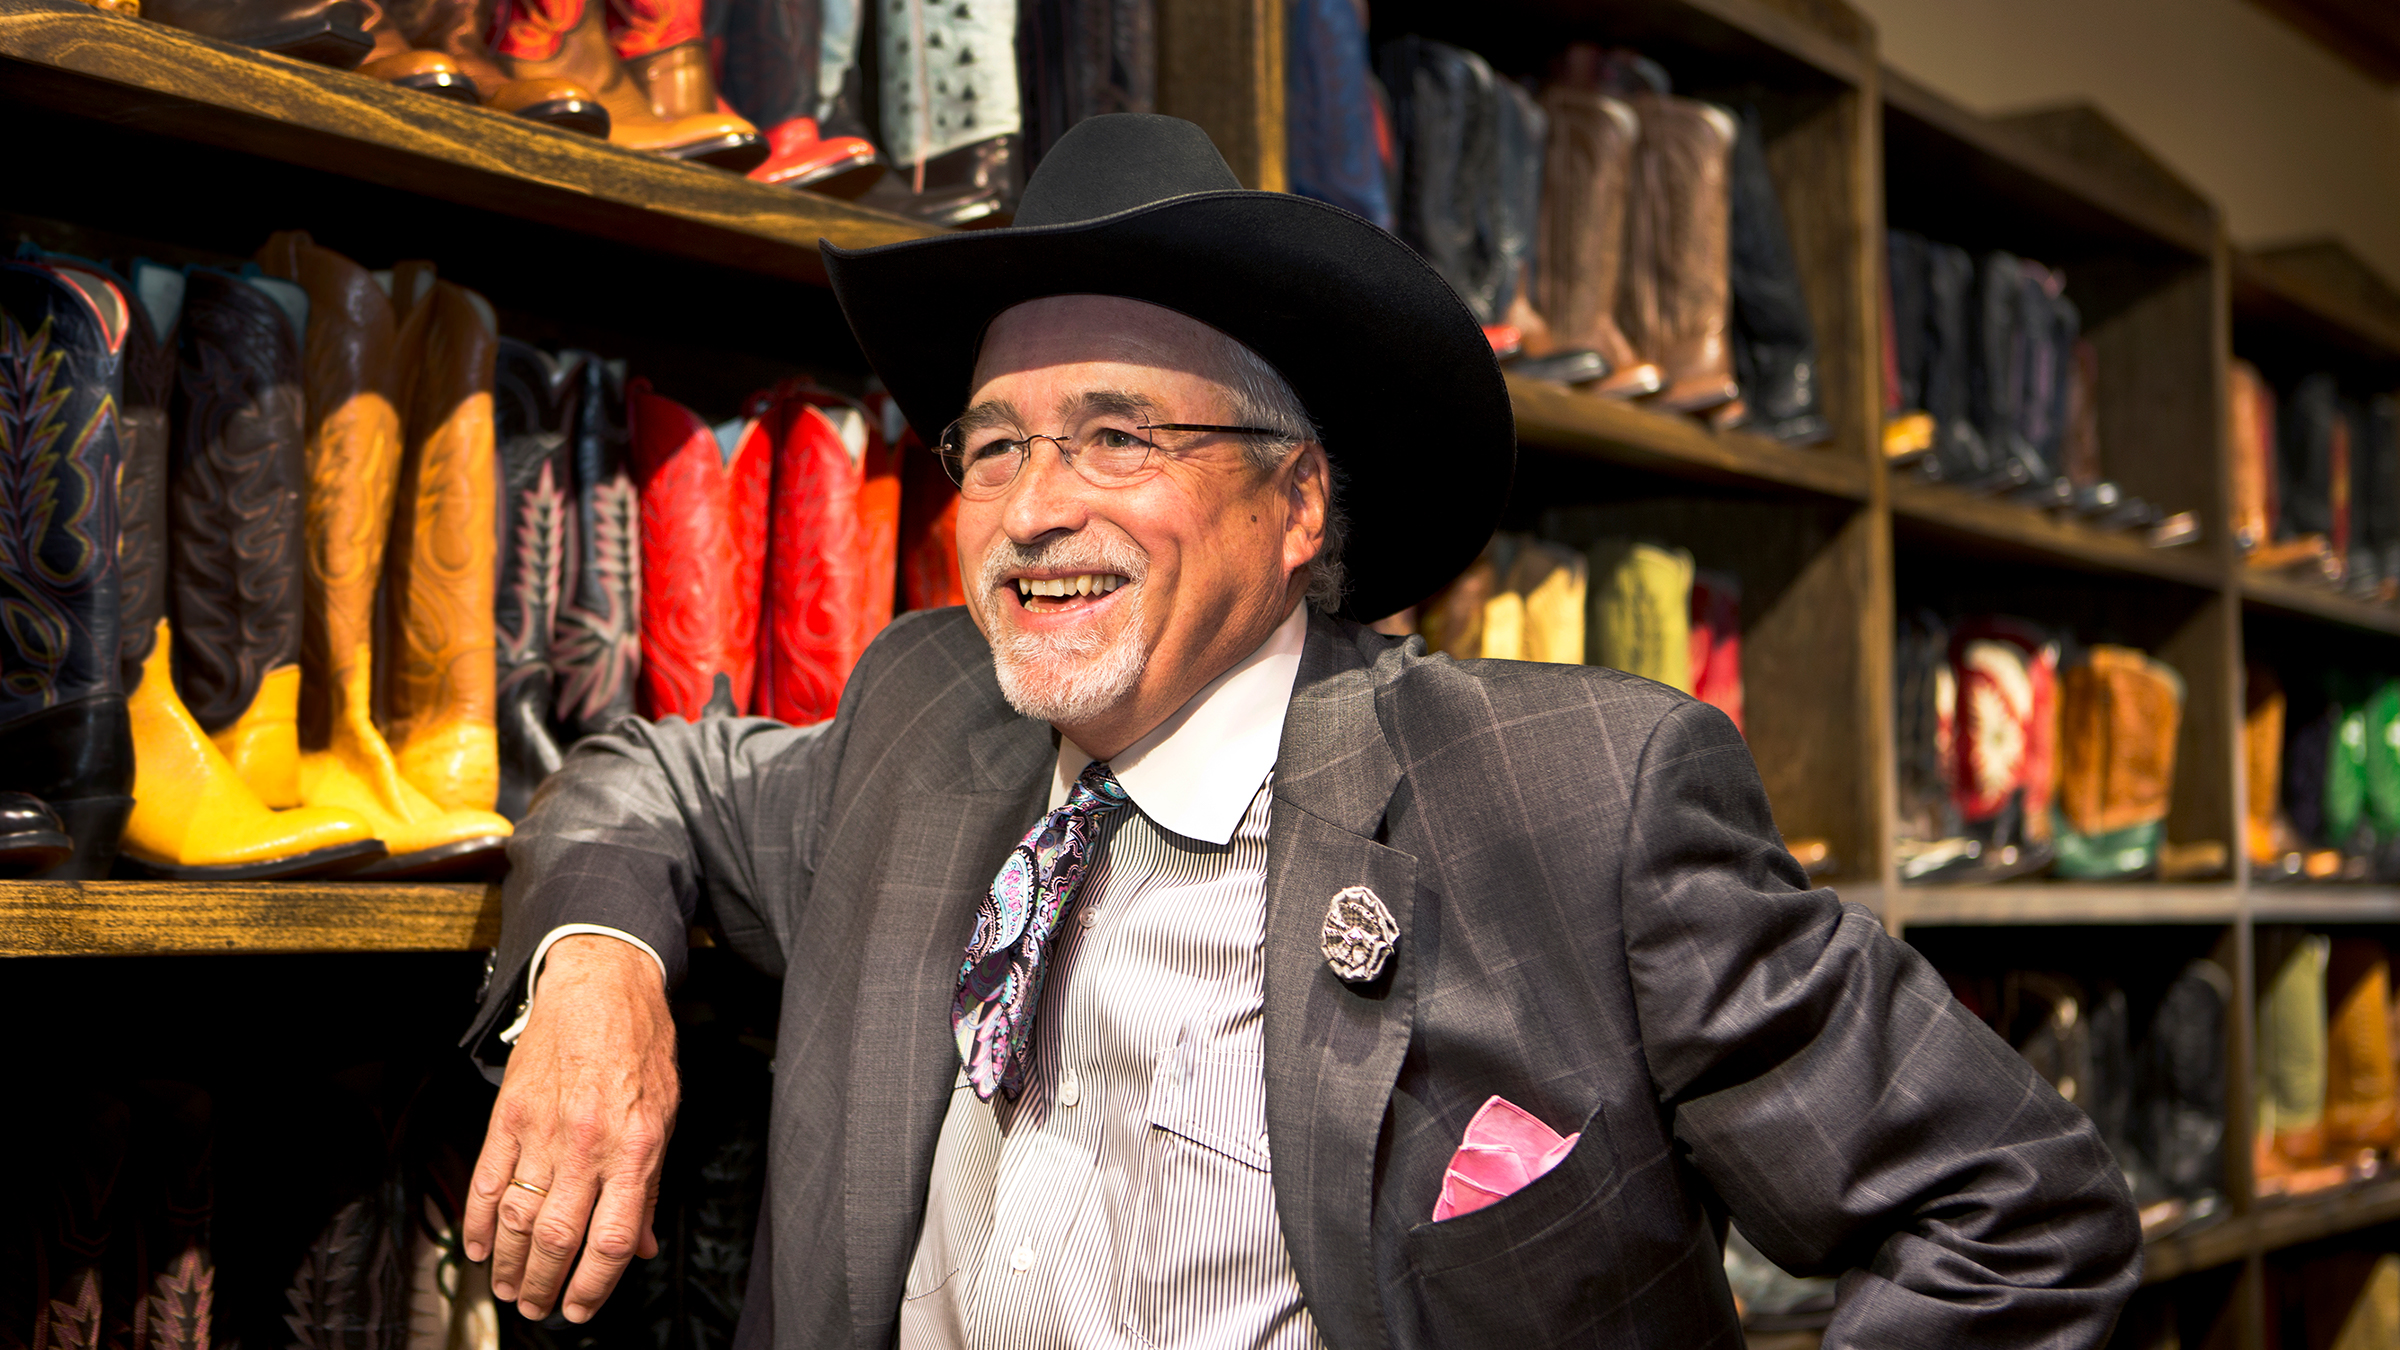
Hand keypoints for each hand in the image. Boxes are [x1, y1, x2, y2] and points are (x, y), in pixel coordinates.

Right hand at [464, 934, 679, 1321]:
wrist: (602, 983)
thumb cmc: (641, 1044)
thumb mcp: (666, 1114)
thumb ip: (651, 1184)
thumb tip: (642, 1244)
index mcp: (636, 1147)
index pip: (613, 1239)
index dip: (595, 1285)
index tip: (581, 1308)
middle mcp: (588, 1144)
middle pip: (559, 1238)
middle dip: (546, 1285)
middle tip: (539, 1307)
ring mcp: (544, 1129)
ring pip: (519, 1218)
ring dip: (511, 1263)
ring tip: (510, 1289)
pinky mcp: (509, 1114)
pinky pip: (488, 1179)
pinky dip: (480, 1221)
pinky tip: (480, 1247)